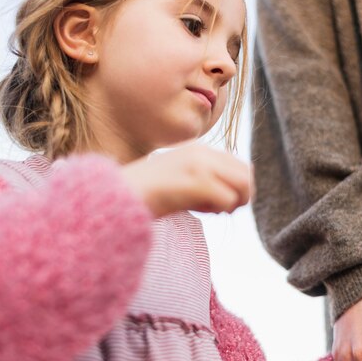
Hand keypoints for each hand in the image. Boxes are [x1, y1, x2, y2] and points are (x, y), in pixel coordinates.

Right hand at [122, 145, 250, 217]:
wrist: (115, 196)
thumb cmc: (143, 194)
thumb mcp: (178, 179)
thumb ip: (203, 181)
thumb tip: (232, 199)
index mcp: (197, 149)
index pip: (239, 165)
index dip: (237, 187)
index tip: (219, 202)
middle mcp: (201, 152)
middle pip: (246, 174)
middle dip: (241, 196)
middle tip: (220, 209)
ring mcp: (199, 165)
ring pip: (243, 185)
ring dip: (232, 203)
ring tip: (209, 210)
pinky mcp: (196, 182)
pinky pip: (228, 199)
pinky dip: (219, 210)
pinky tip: (199, 211)